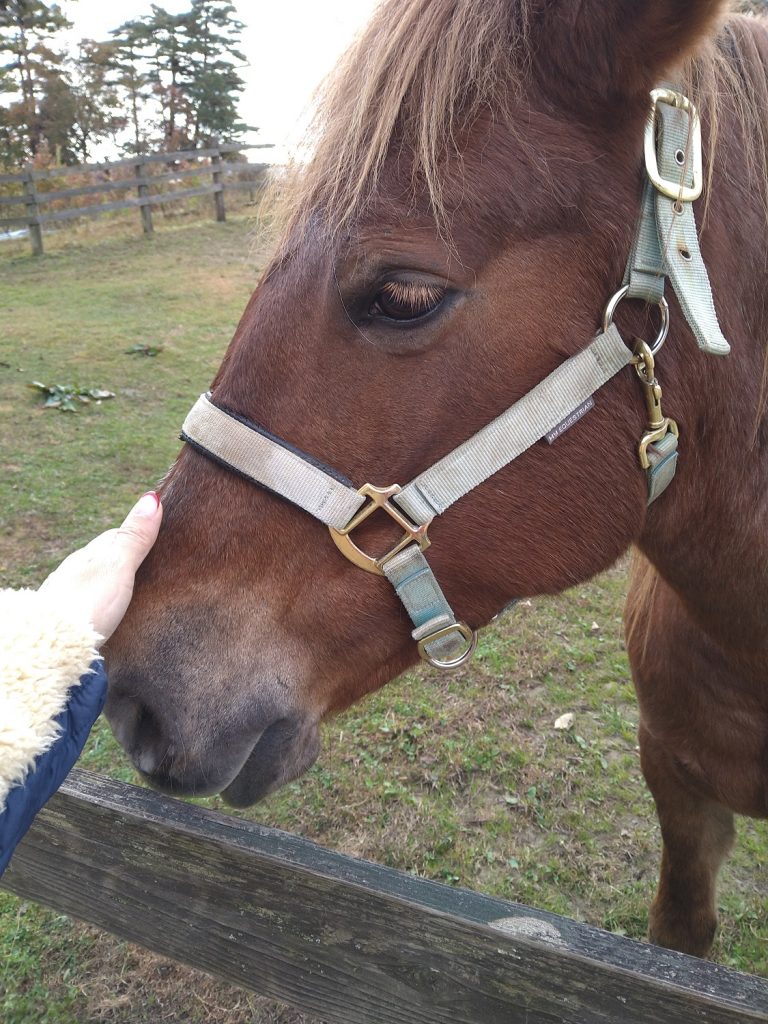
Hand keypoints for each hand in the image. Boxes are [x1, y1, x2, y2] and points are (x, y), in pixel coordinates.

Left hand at [38, 492, 162, 640]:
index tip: (161, 538)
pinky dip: (103, 603)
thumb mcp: (118, 565)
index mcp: (89, 555)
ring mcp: (69, 594)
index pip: (117, 536)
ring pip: (97, 581)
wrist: (51, 644)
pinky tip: (110, 614)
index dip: (140, 535)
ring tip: (137, 593)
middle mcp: (75, 571)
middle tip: (154, 567)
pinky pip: (90, 602)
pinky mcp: (67, 620)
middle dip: (129, 560)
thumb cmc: (87, 603)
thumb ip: (134, 536)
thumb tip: (152, 498)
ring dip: (115, 583)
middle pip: (106, 558)